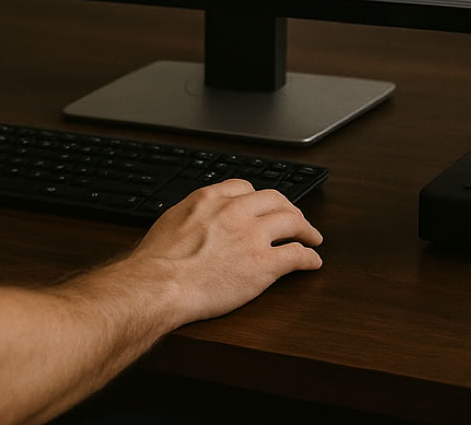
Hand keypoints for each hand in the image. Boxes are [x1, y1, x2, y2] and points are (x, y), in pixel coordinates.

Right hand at [131, 180, 322, 324]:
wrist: (160, 284)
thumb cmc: (158, 260)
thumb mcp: (171, 220)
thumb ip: (191, 214)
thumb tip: (195, 221)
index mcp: (210, 199)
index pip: (245, 188)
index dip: (259, 198)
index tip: (264, 206)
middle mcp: (234, 211)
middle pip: (274, 199)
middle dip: (289, 208)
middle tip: (296, 219)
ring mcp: (251, 236)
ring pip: (292, 221)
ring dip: (306, 228)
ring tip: (312, 236)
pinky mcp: (263, 264)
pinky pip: (297, 255)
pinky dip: (309, 257)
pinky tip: (312, 261)